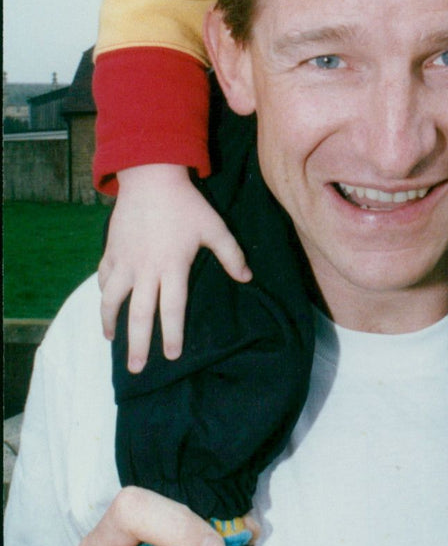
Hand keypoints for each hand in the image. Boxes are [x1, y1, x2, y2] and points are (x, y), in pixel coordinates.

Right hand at [98, 164, 251, 369]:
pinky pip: (103, 277)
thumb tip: (247, 278)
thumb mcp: (214, 227)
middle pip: (140, 314)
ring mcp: (125, 260)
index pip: (172, 309)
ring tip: (111, 339)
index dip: (172, 334)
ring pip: (111, 299)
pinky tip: (106, 303)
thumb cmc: (186, 203)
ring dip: (110, 321)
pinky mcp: (112, 250)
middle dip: (138, 344)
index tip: (172, 355)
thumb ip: (231, 254)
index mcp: (172, 267)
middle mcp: (146, 269)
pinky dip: (103, 293)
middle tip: (137, 368)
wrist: (151, 177)